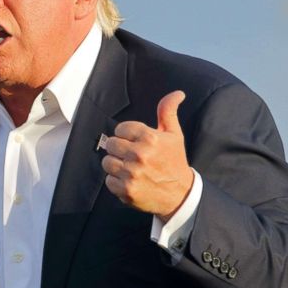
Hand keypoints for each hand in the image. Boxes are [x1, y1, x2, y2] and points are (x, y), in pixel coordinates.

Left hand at [102, 90, 193, 218]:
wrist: (180, 194)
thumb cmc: (175, 161)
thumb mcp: (174, 134)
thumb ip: (168, 111)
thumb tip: (178, 93)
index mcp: (150, 138)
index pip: (121, 128)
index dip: (126, 135)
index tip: (134, 142)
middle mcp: (140, 155)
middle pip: (110, 144)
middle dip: (119, 149)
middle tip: (131, 155)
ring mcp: (132, 173)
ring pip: (107, 162)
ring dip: (116, 165)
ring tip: (130, 168)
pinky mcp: (127, 190)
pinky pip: (108, 181)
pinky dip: (116, 182)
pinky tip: (130, 180)